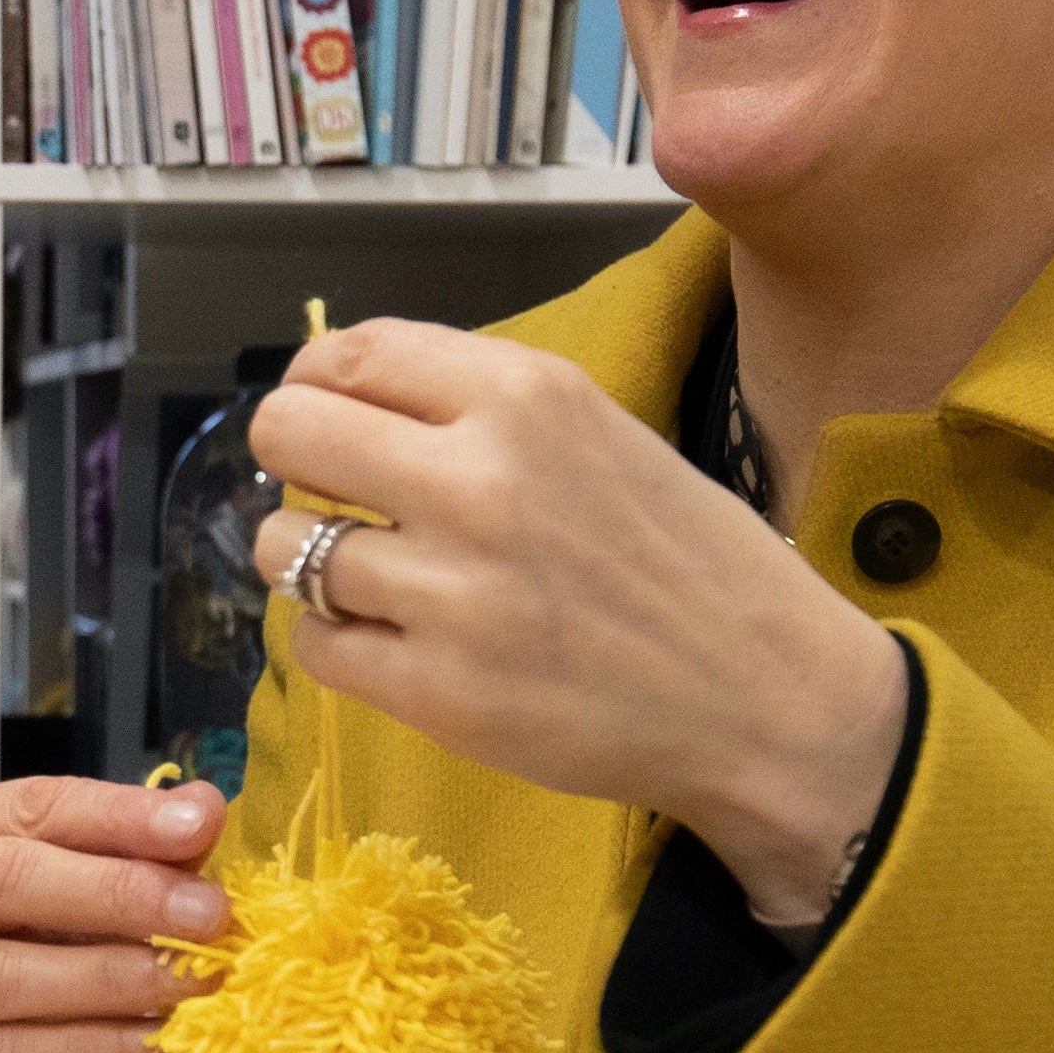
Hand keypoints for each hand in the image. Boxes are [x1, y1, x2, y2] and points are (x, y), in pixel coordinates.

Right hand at [0, 777, 230, 1052]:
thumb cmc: (50, 1006)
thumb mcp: (104, 926)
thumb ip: (143, 863)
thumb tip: (203, 806)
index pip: (24, 809)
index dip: (116, 815)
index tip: (201, 827)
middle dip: (116, 892)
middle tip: (207, 916)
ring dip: (109, 978)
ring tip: (190, 985)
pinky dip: (81, 1050)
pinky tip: (147, 1046)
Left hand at [249, 318, 907, 925]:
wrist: (767, 697)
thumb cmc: (687, 561)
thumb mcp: (598, 433)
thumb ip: (477, 406)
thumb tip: (343, 393)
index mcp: (526, 396)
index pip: (348, 355)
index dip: (315, 386)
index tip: (324, 415)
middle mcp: (478, 478)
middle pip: (288, 434)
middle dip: (294, 464)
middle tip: (332, 497)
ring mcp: (452, 590)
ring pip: (286, 551)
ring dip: (312, 564)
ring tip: (372, 579)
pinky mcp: (436, 690)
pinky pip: (316, 644)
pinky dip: (340, 642)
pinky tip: (395, 642)